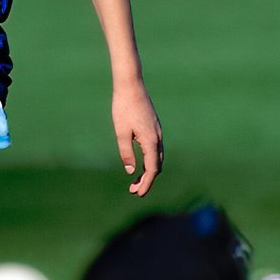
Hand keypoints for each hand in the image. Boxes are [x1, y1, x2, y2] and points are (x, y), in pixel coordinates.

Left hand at [112, 78, 162, 196]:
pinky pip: (156, 149)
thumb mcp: (121, 132)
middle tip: (133, 190)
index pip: (152, 169)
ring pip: (158, 158)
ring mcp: (157, 132)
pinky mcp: (154, 127)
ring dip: (149, 171)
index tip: (137, 193)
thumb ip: (126, 153)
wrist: (131, 85)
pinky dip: (150, 160)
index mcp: (151, 141)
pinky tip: (140, 162)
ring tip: (135, 179)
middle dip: (147, 180)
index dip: (146, 183)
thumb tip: (130, 171)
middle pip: (157, 166)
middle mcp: (158, 138)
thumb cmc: (123, 108)